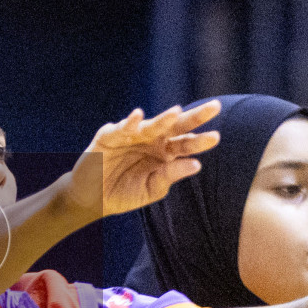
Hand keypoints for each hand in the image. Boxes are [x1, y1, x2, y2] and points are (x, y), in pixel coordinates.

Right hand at [64, 101, 220, 217]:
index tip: (216, 137)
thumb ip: (170, 175)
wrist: (91, 200)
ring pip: (151, 125)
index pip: (186, 143)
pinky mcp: (109, 136)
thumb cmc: (123, 193)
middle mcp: (151, 140)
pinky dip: (129, 123)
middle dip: (194, 116)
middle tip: (215, 107)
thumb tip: (196, 164)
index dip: (201, 140)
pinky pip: (121, 128)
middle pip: (176, 126)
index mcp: (164, 153)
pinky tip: (138, 117)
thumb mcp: (151, 189)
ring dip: (163, 119)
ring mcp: (131, 136)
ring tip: (176, 113)